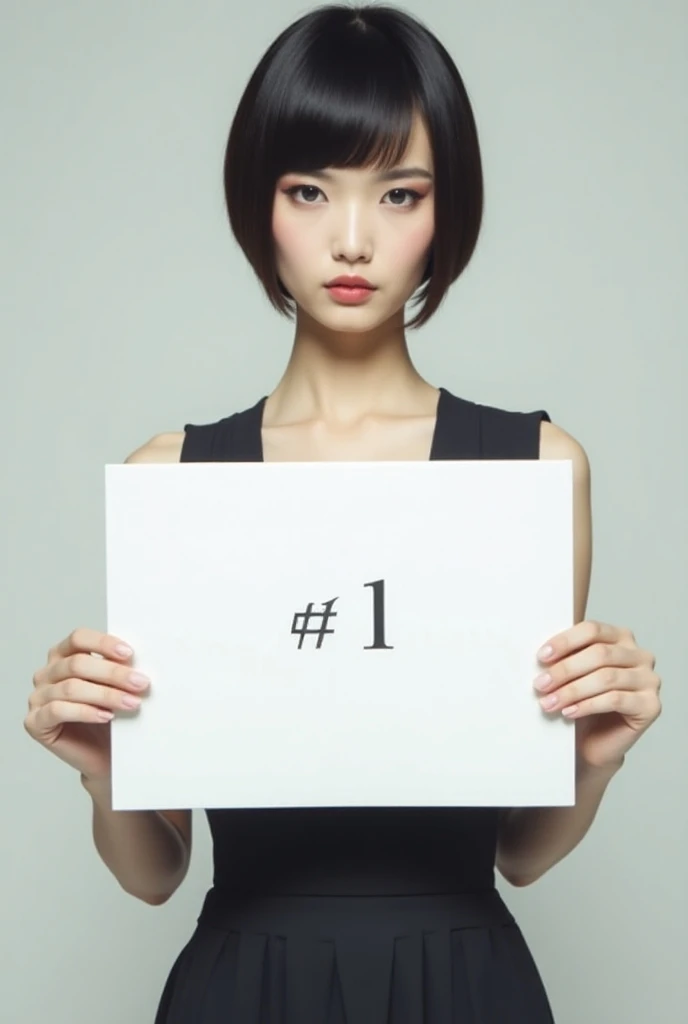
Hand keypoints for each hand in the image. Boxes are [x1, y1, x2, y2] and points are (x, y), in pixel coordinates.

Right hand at [25, 628, 150, 781]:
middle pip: (77, 664)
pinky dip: (85, 712)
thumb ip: (118, 669)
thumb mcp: (116, 687)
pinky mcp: (34, 722)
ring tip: (131, 703)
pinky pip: (58, 710)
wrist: (104, 755)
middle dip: (113, 673)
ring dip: (106, 695)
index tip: (129, 654)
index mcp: (63, 655)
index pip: (78, 638)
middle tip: (140, 683)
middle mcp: (46, 674)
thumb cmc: (109, 718)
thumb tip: (136, 660)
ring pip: (71, 688)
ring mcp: (38, 698)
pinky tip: (106, 716)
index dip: (103, 643)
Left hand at [533, 620, 660, 769]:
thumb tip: (543, 654)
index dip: (565, 641)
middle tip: (540, 684)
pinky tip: (569, 712)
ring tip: (549, 702)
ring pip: (606, 678)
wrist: (595, 743)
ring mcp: (649, 680)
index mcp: (621, 638)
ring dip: (572, 690)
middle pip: (599, 654)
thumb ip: (565, 657)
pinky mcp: (651, 705)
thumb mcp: (573, 674)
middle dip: (565, 670)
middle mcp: (640, 655)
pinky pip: (616, 700)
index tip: (541, 657)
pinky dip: (587, 705)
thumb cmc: (583, 704)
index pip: (593, 630)